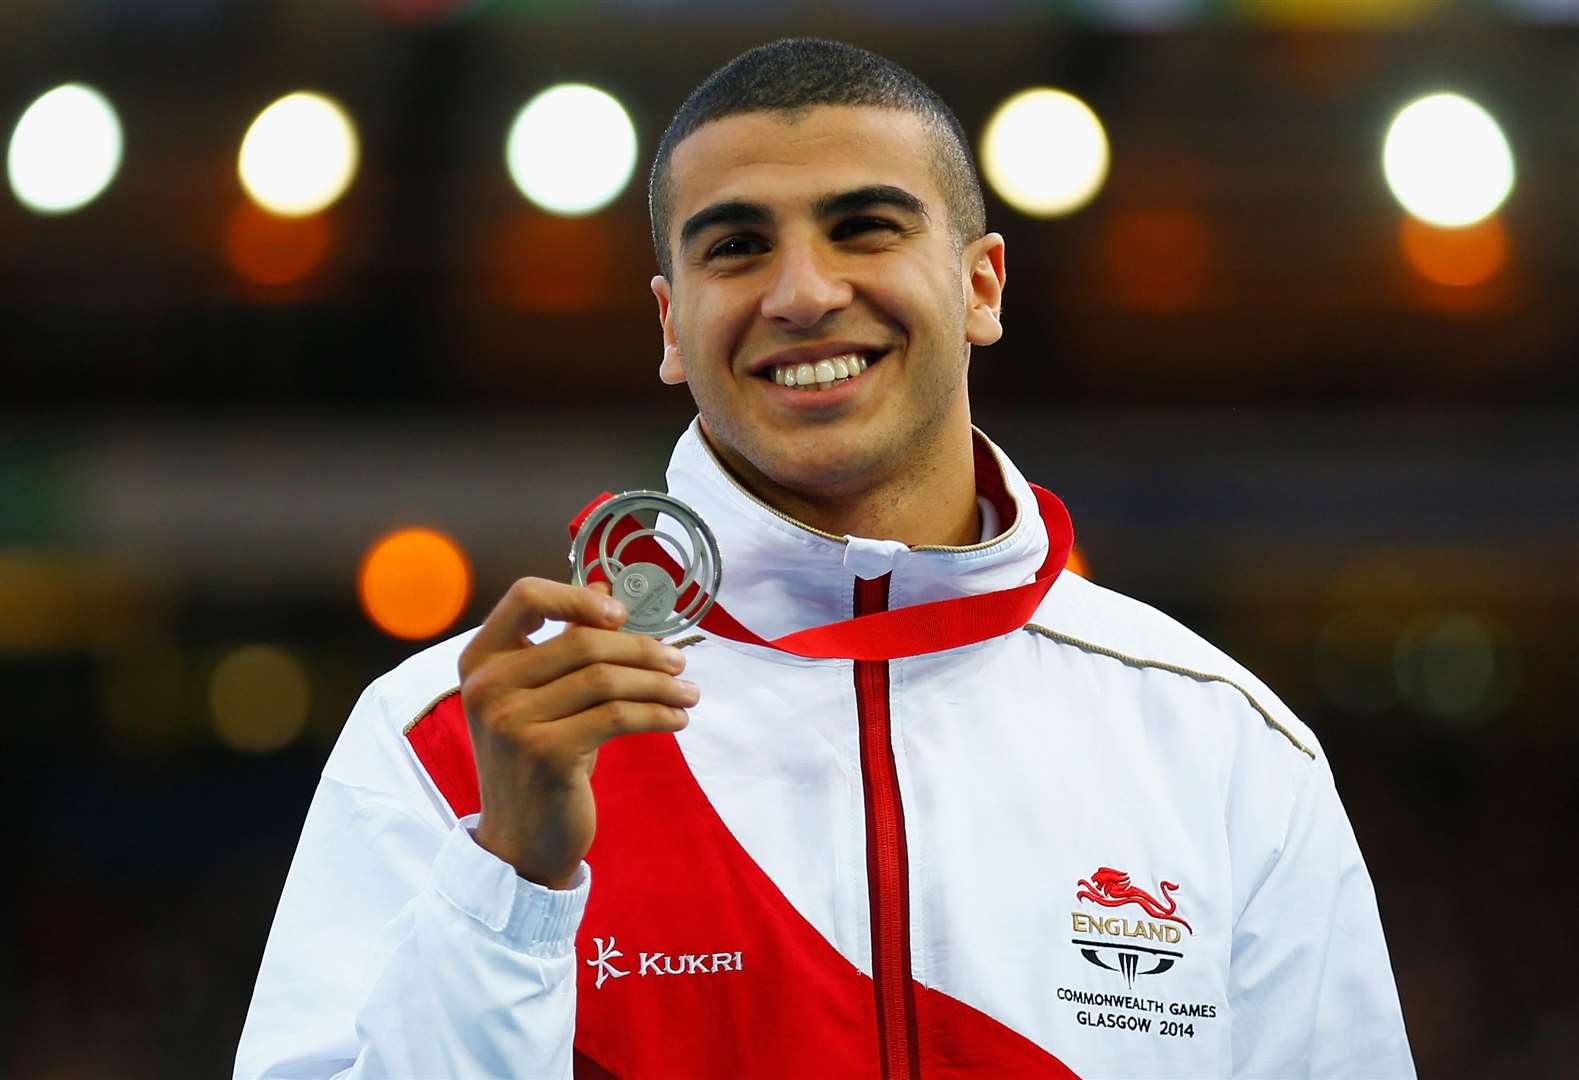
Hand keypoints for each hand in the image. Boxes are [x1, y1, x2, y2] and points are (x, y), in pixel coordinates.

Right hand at [458, 577, 698, 887]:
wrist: (520, 841)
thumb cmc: (537, 761)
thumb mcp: (543, 697)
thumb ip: (567, 643)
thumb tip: (603, 586)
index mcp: (481, 660)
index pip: (526, 597)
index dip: (578, 597)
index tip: (621, 614)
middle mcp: (488, 686)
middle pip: (584, 642)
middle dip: (643, 649)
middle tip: (680, 661)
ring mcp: (513, 721)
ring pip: (607, 680)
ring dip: (660, 684)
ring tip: (688, 694)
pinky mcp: (546, 753)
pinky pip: (618, 717)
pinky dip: (657, 714)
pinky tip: (677, 720)